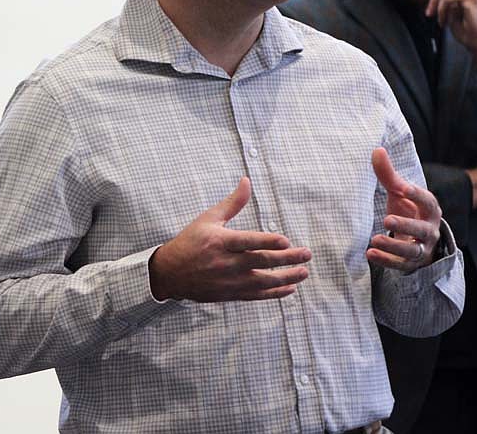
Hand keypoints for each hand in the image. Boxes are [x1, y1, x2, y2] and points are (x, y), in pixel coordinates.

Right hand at [149, 177, 310, 301]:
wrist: (169, 274)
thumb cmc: (190, 242)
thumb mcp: (208, 218)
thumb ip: (232, 203)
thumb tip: (247, 180)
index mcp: (220, 242)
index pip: (248, 242)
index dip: (268, 242)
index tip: (286, 241)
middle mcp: (225, 263)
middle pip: (260, 261)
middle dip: (287, 259)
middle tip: (307, 254)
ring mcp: (229, 281)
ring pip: (262, 281)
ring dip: (286, 278)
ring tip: (304, 272)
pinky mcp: (230, 294)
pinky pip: (256, 295)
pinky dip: (274, 293)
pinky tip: (289, 288)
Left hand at [366, 148, 442, 271]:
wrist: (417, 239)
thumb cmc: (407, 210)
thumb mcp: (399, 193)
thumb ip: (388, 174)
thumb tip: (377, 149)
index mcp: (429, 209)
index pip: (427, 201)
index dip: (416, 194)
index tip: (403, 188)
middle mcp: (430, 230)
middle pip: (422, 229)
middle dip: (406, 224)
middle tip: (387, 219)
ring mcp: (423, 249)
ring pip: (413, 250)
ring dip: (394, 245)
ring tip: (374, 239)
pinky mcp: (412, 263)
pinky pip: (401, 264)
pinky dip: (386, 260)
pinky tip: (370, 253)